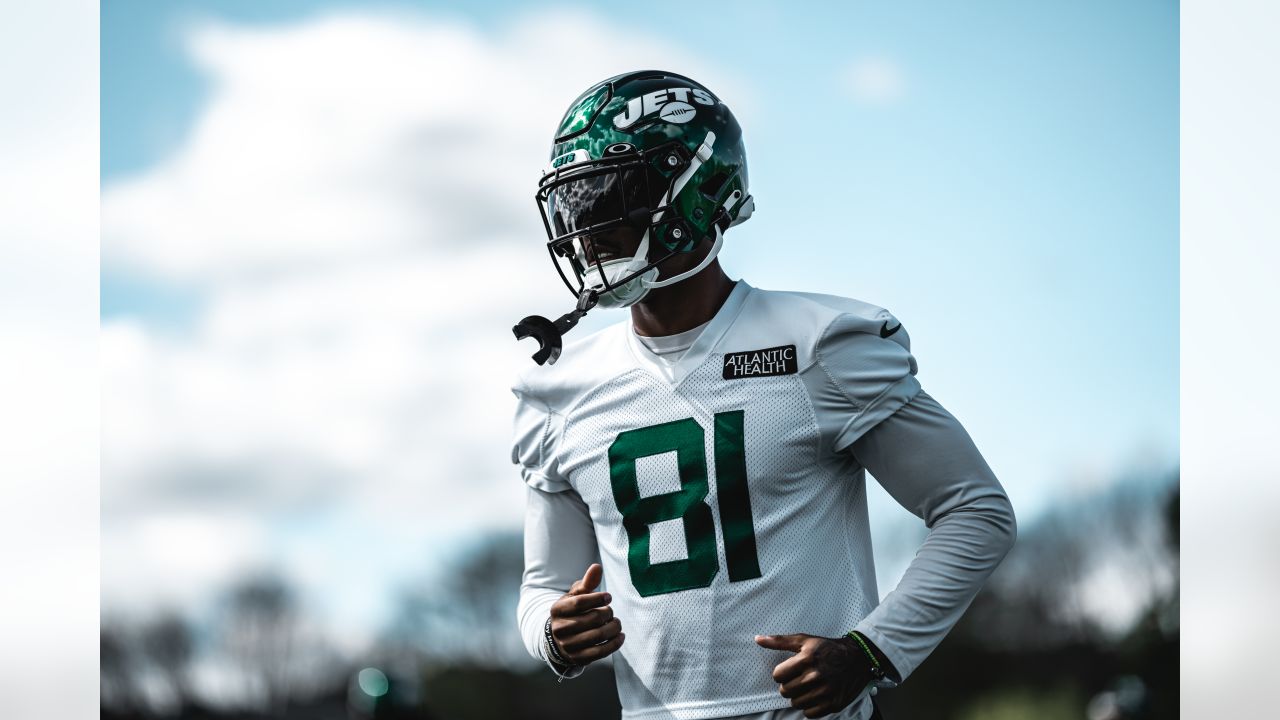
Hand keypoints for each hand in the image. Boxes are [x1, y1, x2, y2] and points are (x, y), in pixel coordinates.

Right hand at [548, 563, 624, 667]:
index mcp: (557, 610)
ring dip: (614, 627)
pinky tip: (620, 636)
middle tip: (610, 611)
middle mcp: (559, 629)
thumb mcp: (575, 596)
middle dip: (608, 613)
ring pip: (598, 635)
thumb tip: (597, 567)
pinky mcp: (578, 658)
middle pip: (592, 618)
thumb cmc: (572, 612)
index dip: (597, 598)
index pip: (579, 602)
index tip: (608, 597)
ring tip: (616, 623)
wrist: (559, 639)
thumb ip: (587, 582)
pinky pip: (601, 652)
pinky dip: (615, 643)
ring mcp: (568, 646)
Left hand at [755, 633, 874, 717]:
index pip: (777, 676)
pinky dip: (810, 706)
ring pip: (796, 703)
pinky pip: (809, 713)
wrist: (858, 658)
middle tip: (799, 679)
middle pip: (785, 691)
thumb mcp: (805, 640)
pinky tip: (816, 695)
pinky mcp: (833, 704)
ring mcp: (825, 691)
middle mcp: (816, 676)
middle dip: (789, 685)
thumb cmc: (828, 648)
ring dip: (799, 696)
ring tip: (809, 686)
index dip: (781, 673)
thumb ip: (780, 641)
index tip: (789, 670)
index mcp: (807, 659)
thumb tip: (757, 639)